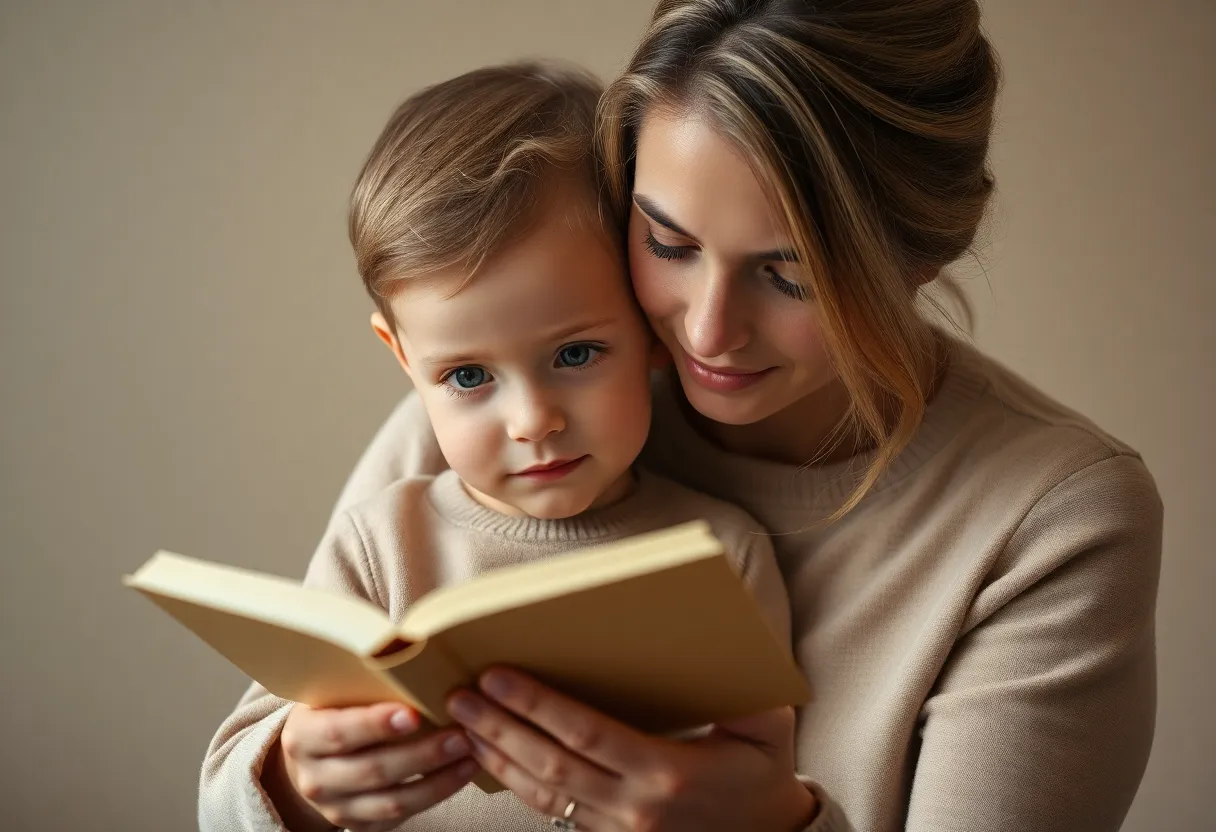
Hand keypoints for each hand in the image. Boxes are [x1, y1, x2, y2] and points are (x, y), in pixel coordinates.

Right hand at [266, 701, 479, 831]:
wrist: (313, 758)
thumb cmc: (336, 711)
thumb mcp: (335, 693)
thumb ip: (365, 682)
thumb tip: (414, 653)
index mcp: (303, 735)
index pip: (339, 731)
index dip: (375, 724)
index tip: (413, 714)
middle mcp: (315, 777)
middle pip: (372, 770)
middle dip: (421, 754)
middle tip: (460, 735)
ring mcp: (336, 807)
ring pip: (391, 801)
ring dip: (436, 780)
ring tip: (469, 755)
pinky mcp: (359, 826)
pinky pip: (401, 816)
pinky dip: (434, 795)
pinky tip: (460, 774)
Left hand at [446, 668, 816, 831]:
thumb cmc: (762, 771)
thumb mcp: (767, 726)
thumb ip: (745, 690)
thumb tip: (722, 637)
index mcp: (668, 772)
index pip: (587, 735)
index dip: (537, 705)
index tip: (499, 675)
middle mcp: (636, 807)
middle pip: (551, 765)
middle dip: (500, 726)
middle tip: (461, 693)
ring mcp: (618, 829)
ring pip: (543, 793)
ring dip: (496, 756)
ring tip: (463, 722)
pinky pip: (553, 811)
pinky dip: (515, 783)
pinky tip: (492, 756)